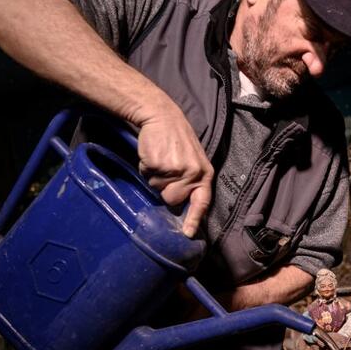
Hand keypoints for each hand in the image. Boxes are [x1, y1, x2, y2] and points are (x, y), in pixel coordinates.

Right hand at [136, 107, 212, 237]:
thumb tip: (181, 206)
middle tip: (167, 170)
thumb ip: (191, 182)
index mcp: (204, 174)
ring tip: (161, 160)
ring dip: (155, 178)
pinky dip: (146, 168)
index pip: (202, 202)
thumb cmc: (176, 141)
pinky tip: (153, 155)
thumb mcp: (193, 161)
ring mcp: (176, 169)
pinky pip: (147, 177)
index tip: (188, 234)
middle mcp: (193, 173)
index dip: (194, 219)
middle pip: (173, 200)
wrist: (161, 116)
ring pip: (158, 189)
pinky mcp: (159, 164)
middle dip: (165, 190)